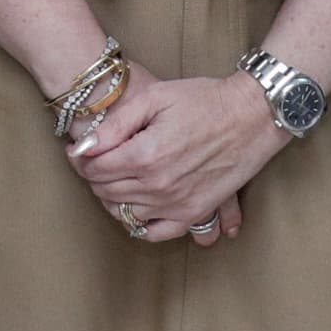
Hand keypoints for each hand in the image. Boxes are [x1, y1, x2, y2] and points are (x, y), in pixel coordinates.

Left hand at [67, 68, 285, 243]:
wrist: (252, 115)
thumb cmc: (205, 100)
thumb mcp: (155, 98)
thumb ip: (115, 125)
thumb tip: (83, 147)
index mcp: (144, 156)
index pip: (93, 169)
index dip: (80, 158)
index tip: (79, 150)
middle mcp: (157, 186)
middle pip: (105, 192)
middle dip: (93, 176)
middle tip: (94, 160)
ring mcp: (176, 204)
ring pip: (124, 213)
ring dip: (112, 197)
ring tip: (116, 177)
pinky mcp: (194, 212)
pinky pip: (155, 232)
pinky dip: (139, 224)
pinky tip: (138, 206)